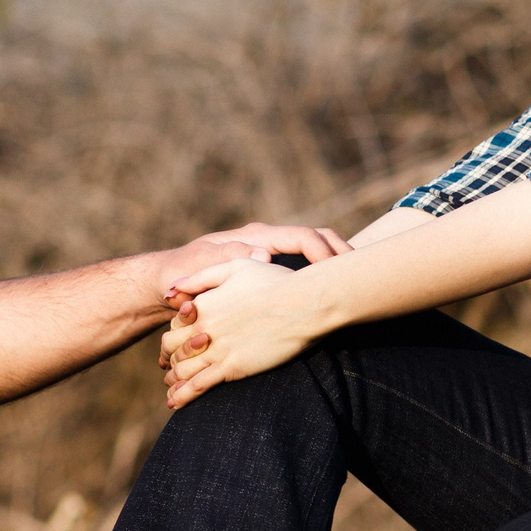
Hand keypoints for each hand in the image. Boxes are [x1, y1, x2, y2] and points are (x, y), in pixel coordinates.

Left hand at [149, 221, 350, 304]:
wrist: (167, 282)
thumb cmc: (182, 271)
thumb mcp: (202, 263)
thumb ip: (228, 258)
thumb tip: (264, 257)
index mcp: (257, 238)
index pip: (302, 237)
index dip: (324, 251)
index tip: (340, 269)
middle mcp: (268, 245)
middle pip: (318, 240)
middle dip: (343, 254)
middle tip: (363, 274)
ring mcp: (272, 260)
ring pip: (316, 255)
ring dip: (338, 265)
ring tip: (361, 284)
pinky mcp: (271, 276)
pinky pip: (305, 273)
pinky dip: (325, 278)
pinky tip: (338, 294)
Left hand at [156, 258, 322, 407]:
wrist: (304, 302)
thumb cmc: (275, 281)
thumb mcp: (234, 267)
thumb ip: (201, 277)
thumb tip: (172, 290)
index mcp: (202, 305)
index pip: (175, 326)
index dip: (173, 337)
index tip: (176, 346)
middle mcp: (203, 328)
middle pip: (172, 350)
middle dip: (169, 361)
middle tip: (170, 371)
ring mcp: (217, 349)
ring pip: (182, 371)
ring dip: (174, 383)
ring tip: (172, 393)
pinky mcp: (233, 367)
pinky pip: (199, 385)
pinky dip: (183, 396)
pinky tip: (176, 405)